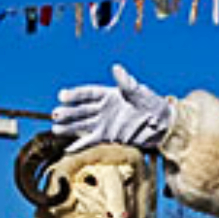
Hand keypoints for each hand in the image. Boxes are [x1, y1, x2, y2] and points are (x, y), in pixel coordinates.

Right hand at [53, 64, 173, 152]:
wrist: (164, 125)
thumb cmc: (154, 104)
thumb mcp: (141, 93)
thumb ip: (127, 83)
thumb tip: (117, 68)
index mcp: (109, 95)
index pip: (88, 93)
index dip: (75, 94)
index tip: (62, 96)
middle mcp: (104, 108)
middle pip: (82, 110)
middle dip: (68, 112)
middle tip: (55, 115)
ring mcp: (105, 123)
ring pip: (83, 125)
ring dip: (69, 127)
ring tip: (56, 129)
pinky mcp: (109, 137)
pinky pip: (92, 141)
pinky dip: (80, 145)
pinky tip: (68, 149)